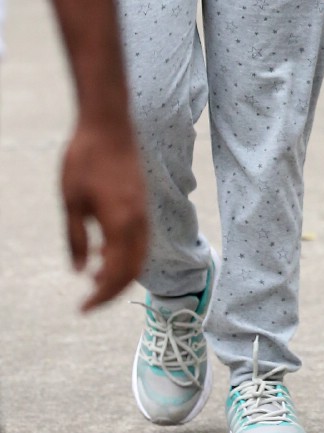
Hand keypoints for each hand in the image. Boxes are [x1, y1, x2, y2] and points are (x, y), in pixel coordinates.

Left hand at [60, 113, 147, 310]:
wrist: (108, 124)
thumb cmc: (85, 159)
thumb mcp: (71, 202)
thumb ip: (76, 239)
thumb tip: (79, 271)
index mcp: (121, 222)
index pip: (116, 272)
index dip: (100, 296)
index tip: (82, 308)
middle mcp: (138, 219)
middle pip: (133, 269)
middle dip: (113, 291)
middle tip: (89, 302)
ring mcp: (143, 209)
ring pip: (140, 254)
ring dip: (122, 273)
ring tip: (95, 281)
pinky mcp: (142, 201)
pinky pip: (141, 238)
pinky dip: (127, 254)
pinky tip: (105, 253)